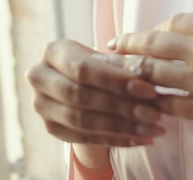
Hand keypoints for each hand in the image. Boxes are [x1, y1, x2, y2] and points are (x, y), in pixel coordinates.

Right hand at [26, 39, 164, 146]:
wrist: (78, 79)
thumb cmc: (97, 63)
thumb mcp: (106, 57)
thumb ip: (123, 65)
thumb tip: (148, 74)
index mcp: (53, 51)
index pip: (83, 69)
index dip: (117, 81)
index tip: (149, 91)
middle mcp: (39, 77)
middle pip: (81, 97)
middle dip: (121, 107)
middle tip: (154, 114)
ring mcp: (41, 105)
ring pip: (82, 121)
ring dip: (121, 127)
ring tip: (152, 129)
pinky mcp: (50, 127)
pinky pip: (84, 139)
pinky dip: (115, 140)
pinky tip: (141, 140)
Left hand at [106, 13, 192, 136]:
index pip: (175, 21)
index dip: (158, 27)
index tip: (149, 33)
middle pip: (153, 42)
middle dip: (129, 43)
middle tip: (112, 45)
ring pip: (151, 72)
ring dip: (131, 72)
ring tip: (115, 73)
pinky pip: (165, 103)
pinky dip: (151, 101)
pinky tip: (141, 102)